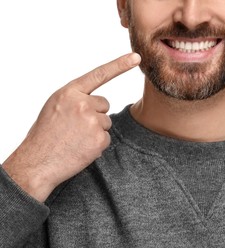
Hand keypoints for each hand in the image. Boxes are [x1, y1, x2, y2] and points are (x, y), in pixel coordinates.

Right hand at [2, 53, 140, 201]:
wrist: (38, 161)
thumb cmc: (45, 134)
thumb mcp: (55, 106)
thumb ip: (75, 98)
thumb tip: (97, 102)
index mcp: (69, 92)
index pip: (99, 75)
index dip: (119, 65)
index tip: (136, 57)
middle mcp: (82, 104)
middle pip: (104, 105)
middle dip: (94, 115)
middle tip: (75, 128)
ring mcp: (92, 121)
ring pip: (106, 122)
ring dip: (95, 130)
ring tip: (75, 138)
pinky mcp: (99, 139)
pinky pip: (106, 138)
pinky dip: (96, 145)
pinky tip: (80, 148)